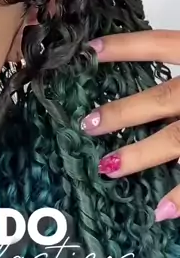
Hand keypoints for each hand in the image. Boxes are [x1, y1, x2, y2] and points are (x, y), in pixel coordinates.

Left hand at [80, 30, 179, 221]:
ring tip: (107, 168)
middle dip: (122, 113)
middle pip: (160, 100)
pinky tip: (160, 212)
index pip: (160, 45)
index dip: (125, 48)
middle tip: (86, 124)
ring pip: (175, 140)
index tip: (89, 50)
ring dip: (141, 156)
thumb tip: (136, 57)